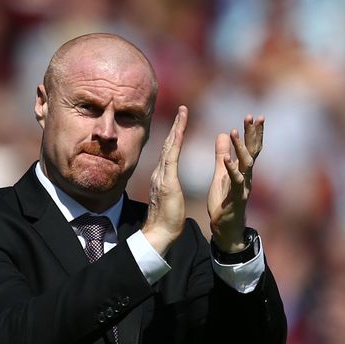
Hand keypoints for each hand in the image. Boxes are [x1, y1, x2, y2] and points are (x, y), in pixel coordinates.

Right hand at [142, 105, 187, 255]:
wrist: (159, 233)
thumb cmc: (166, 221)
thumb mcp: (169, 199)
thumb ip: (168, 188)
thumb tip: (167, 185)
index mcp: (162, 177)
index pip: (169, 152)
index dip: (174, 136)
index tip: (180, 123)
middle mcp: (160, 173)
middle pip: (168, 144)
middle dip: (176, 126)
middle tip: (183, 109)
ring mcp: (162, 175)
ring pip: (170, 146)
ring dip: (177, 127)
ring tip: (184, 112)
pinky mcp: (167, 180)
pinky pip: (172, 156)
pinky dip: (176, 141)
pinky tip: (180, 129)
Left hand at [208, 115, 263, 252]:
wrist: (226, 228)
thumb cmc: (224, 201)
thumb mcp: (221, 174)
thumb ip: (222, 155)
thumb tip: (223, 133)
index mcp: (244, 171)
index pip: (251, 148)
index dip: (253, 133)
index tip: (254, 116)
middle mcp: (247, 177)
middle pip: (253, 152)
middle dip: (252, 134)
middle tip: (252, 117)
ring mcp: (243, 187)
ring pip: (246, 164)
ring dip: (241, 148)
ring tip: (234, 131)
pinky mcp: (235, 198)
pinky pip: (235, 181)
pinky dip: (231, 169)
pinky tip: (226, 159)